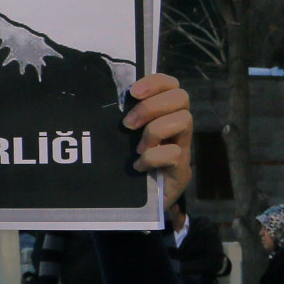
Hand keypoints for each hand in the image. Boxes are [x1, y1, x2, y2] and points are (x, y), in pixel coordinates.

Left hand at [125, 71, 193, 208]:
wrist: (140, 201)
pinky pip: (174, 153)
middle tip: (128, 125)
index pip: (171, 84)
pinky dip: (152, 158)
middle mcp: (177, 126)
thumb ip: (121, 117)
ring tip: (137, 147)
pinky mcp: (182, 168)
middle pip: (181, 97)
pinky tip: (139, 166)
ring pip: (184, 120)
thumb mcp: (123, 135)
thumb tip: (99, 98)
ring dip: (154, 131)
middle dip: (151, 107)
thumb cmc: (128, 160)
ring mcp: (182, 146)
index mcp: (163, 112)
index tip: (133, 92)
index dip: (155, 82)